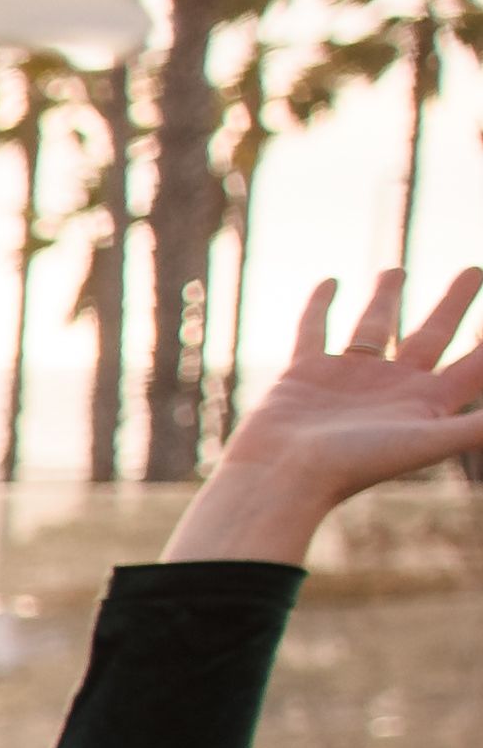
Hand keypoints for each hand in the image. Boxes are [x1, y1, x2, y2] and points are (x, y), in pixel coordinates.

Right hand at [182, 266, 482, 560]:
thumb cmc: (356, 465)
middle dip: (454, 303)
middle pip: (433, 334)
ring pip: (376, 327)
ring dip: (389, 296)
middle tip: (474, 271)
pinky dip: (320, 306)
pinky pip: (314, 330)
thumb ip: (477, 426)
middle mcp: (393, 388)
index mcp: (428, 403)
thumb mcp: (430, 441)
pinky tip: (329, 281)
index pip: (474, 363)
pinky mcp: (306, 373)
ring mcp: (349, 379)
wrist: (284, 478)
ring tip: (398, 269)